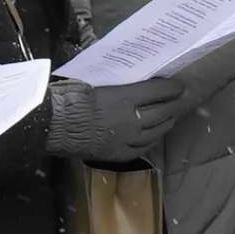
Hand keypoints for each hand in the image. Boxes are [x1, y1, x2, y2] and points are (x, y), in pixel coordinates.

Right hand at [46, 77, 193, 161]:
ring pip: (156, 130)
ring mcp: (127, 139)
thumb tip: (126, 79)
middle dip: (173, 104)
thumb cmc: (70, 99)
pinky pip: (143, 147)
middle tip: (179, 100)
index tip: (180, 86)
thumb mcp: (95, 83)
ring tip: (171, 117)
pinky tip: (155, 136)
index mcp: (125, 97)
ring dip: (166, 122)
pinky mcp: (119, 154)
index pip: (158, 90)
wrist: (54, 127)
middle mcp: (132, 119)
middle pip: (162, 111)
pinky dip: (153, 140)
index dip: (172, 88)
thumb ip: (115, 84)